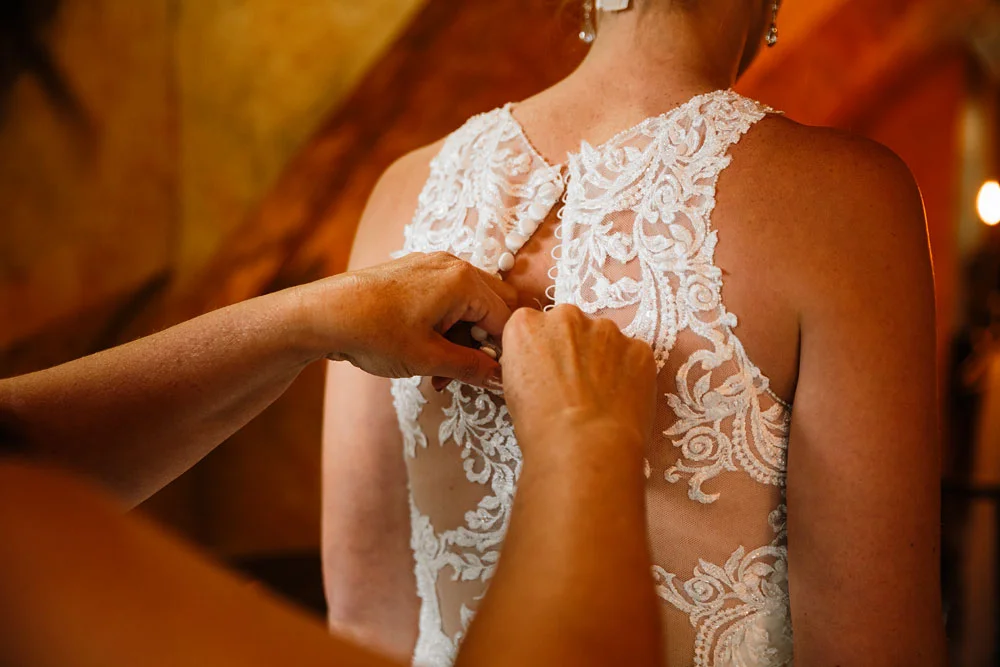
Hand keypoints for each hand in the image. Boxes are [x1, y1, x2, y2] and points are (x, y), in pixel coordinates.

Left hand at [295, 252, 517, 386]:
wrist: (322, 315)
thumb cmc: (374, 332)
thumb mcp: (429, 358)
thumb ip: (472, 367)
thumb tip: (499, 377)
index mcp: (464, 281)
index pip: (506, 319)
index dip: (504, 354)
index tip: (495, 379)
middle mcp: (453, 265)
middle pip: (494, 307)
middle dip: (484, 344)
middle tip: (468, 374)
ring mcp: (433, 265)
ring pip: (469, 305)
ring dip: (462, 340)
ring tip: (440, 374)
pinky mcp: (415, 273)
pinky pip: (447, 299)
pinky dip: (445, 327)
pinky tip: (426, 353)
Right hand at [500, 305, 656, 459]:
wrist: (584, 445)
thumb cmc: (540, 427)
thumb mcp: (513, 388)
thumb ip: (528, 360)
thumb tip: (544, 366)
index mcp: (526, 325)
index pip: (533, 325)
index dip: (541, 350)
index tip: (547, 370)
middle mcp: (565, 317)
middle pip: (570, 325)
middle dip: (573, 347)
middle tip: (575, 384)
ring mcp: (606, 329)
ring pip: (604, 338)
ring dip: (603, 358)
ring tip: (600, 396)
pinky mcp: (638, 347)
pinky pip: (633, 355)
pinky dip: (630, 372)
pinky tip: (621, 400)